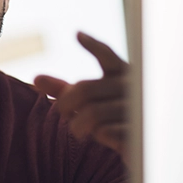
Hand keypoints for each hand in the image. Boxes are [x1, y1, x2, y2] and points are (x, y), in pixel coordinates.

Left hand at [34, 32, 128, 164]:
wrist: (146, 147)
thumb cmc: (114, 119)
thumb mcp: (90, 102)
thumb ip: (65, 90)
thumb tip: (36, 79)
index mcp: (123, 75)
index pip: (108, 56)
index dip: (94, 46)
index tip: (78, 35)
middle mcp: (133, 88)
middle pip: (85, 90)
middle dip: (65, 104)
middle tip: (62, 113)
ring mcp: (138, 110)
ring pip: (92, 113)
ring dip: (78, 125)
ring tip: (79, 129)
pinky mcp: (140, 132)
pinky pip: (106, 131)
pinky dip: (98, 136)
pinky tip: (104, 137)